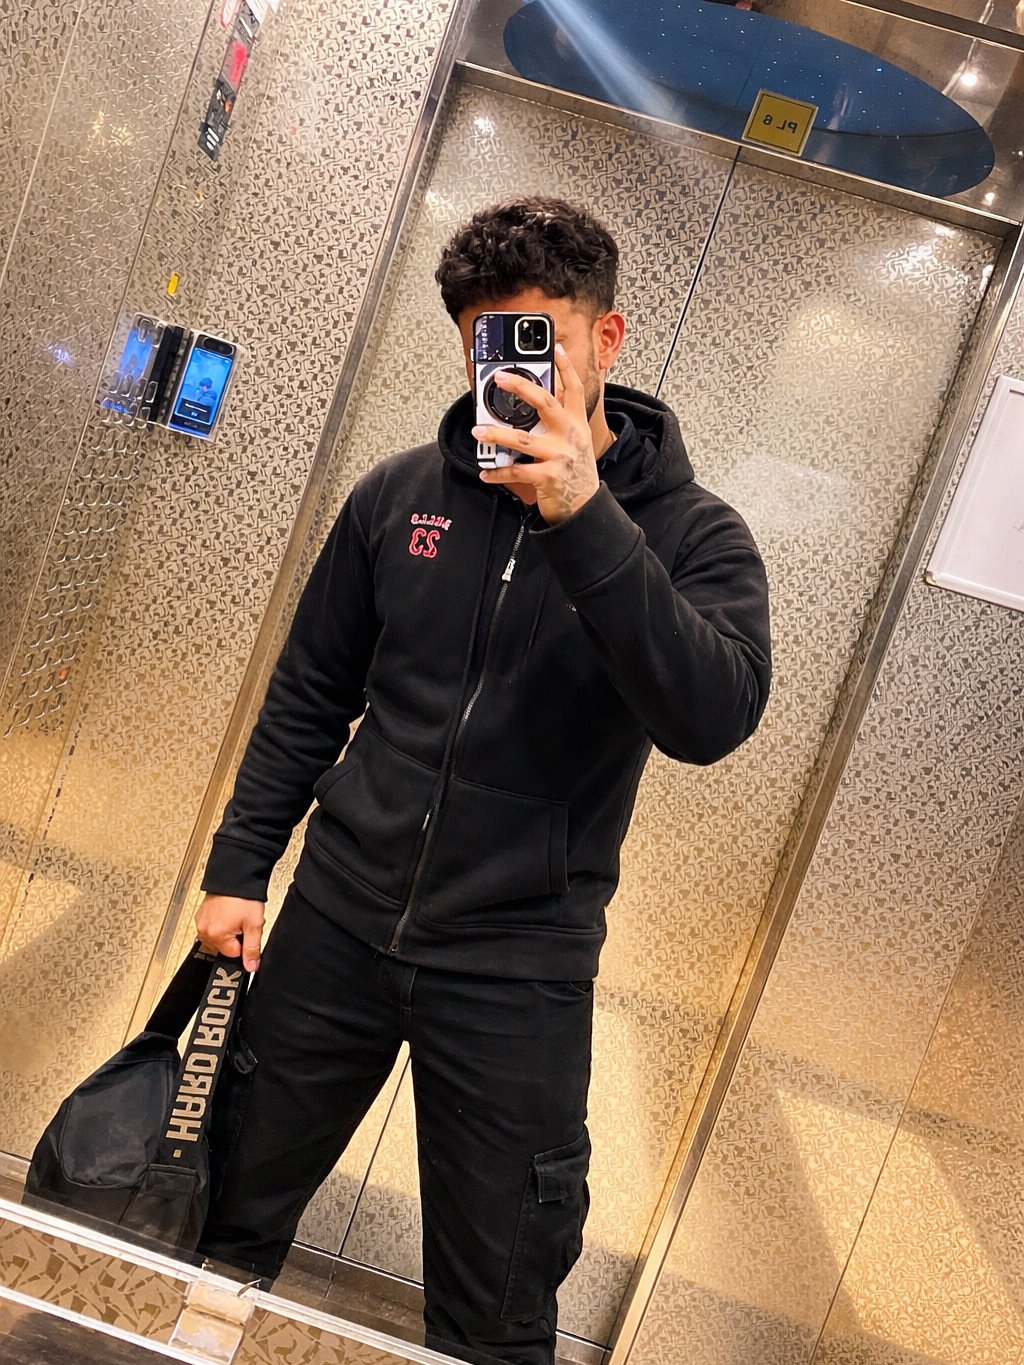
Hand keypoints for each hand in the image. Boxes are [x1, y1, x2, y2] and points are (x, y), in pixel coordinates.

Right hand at [196, 894, 264, 971]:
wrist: (235, 876)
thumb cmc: (243, 897)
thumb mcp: (254, 925)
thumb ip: (252, 949)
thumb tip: (251, 967)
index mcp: (216, 935)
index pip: (233, 954)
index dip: (244, 944)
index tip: (247, 932)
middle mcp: (204, 930)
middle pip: (224, 947)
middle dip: (236, 938)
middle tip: (243, 922)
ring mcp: (201, 921)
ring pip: (218, 938)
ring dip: (228, 931)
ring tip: (236, 916)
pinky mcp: (201, 914)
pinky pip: (212, 927)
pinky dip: (221, 923)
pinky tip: (230, 912)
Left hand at [474, 344, 599, 524]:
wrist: (585, 508)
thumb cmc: (575, 474)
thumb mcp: (575, 443)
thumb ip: (561, 423)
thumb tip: (536, 403)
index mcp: (576, 425)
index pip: (574, 389)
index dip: (566, 367)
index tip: (556, 348)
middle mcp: (570, 436)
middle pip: (546, 403)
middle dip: (522, 387)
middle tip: (500, 378)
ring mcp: (560, 456)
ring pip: (523, 440)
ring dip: (496, 435)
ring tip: (478, 431)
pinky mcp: (549, 477)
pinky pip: (517, 472)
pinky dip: (498, 473)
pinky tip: (485, 473)